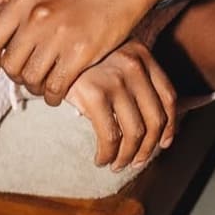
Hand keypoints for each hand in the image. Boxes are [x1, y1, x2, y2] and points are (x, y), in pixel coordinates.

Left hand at [0, 0, 171, 101]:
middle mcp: (38, 16)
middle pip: (10, 64)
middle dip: (15, 76)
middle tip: (26, 76)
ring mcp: (60, 35)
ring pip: (32, 78)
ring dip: (35, 88)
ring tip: (42, 85)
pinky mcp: (83, 52)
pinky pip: (57, 86)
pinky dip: (54, 96)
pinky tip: (58, 94)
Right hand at [65, 43, 177, 169]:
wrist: (44, 49)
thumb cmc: (77, 60)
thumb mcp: (111, 58)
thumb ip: (133, 78)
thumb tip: (157, 122)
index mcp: (142, 54)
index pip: (168, 97)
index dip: (170, 126)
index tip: (163, 143)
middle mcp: (133, 65)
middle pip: (155, 118)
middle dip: (147, 148)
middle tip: (136, 162)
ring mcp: (115, 79)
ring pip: (134, 132)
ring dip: (127, 157)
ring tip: (116, 164)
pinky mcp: (94, 93)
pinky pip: (110, 136)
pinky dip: (108, 154)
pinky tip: (101, 158)